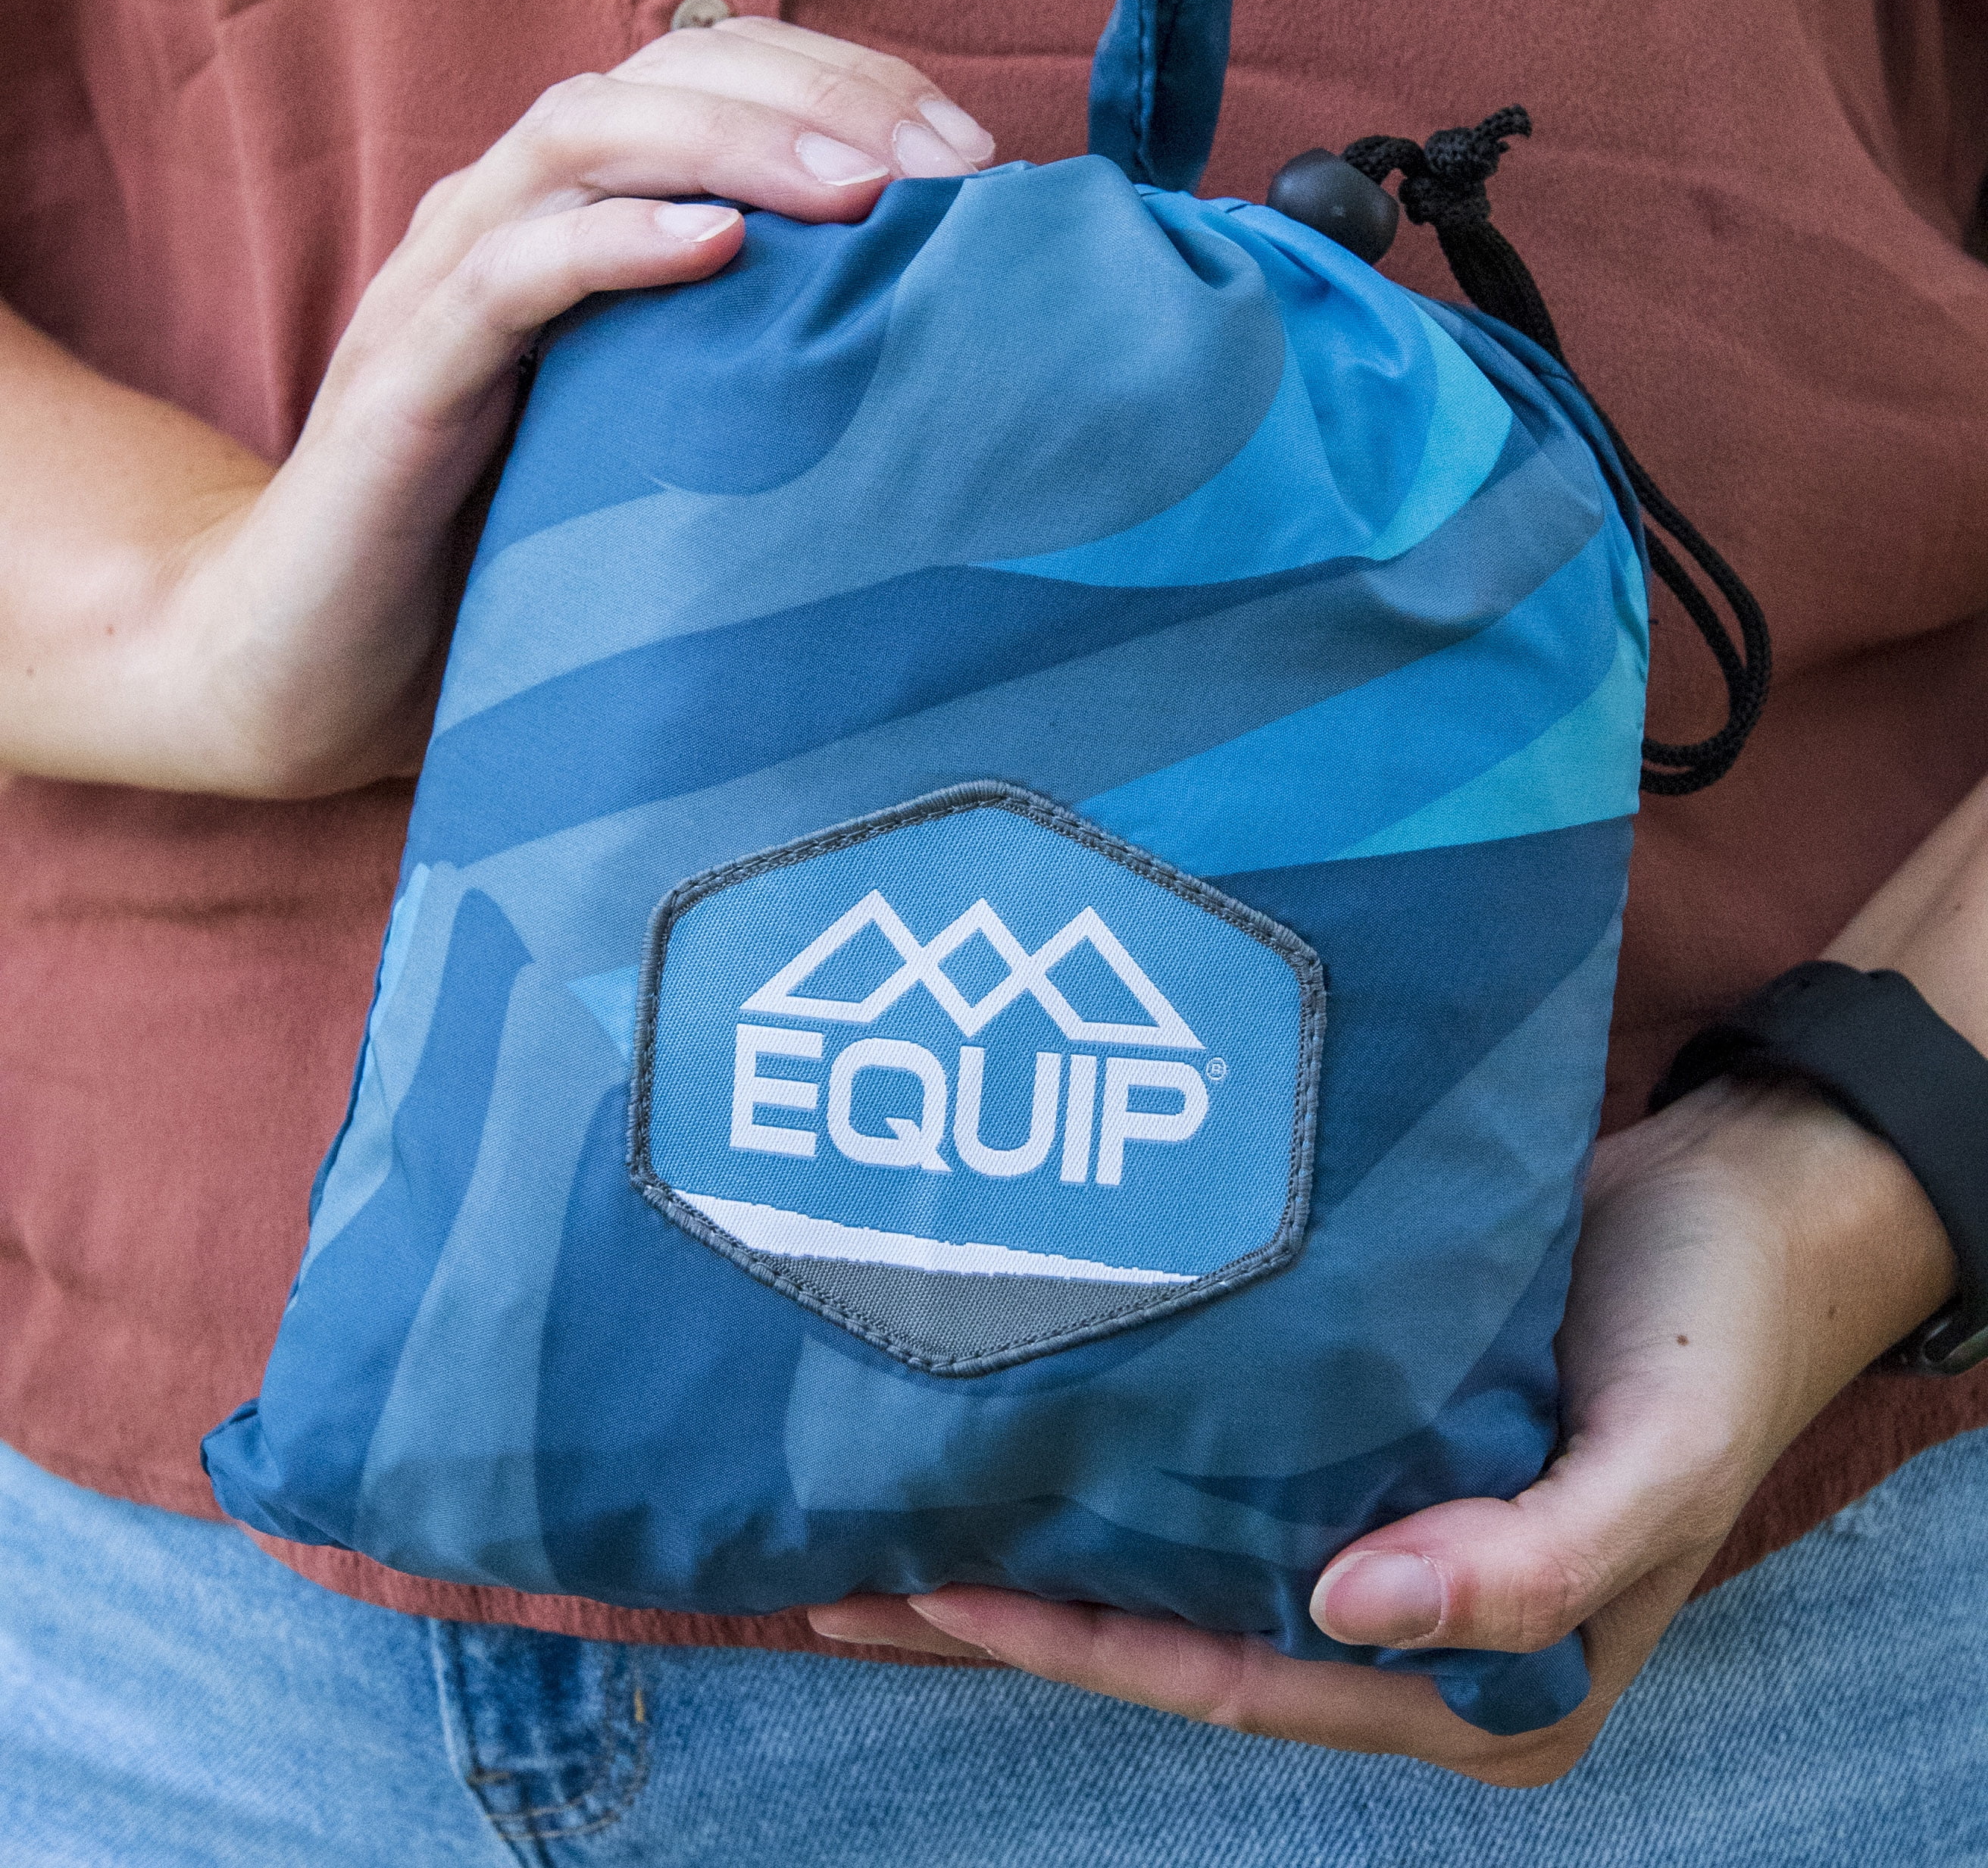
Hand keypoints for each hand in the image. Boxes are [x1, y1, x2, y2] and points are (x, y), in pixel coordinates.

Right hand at [0, 18, 993, 794]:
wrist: (321, 662)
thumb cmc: (511, 561)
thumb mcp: (661, 456)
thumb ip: (749, 391)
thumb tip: (932, 394)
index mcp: (587, 224)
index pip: (726, 87)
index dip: (855, 94)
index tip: (979, 168)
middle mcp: (515, 220)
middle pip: (673, 76)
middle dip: (829, 100)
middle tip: (960, 173)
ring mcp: (451, 285)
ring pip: (589, 136)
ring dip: (739, 145)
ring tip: (862, 189)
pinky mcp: (408, 378)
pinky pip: (510, 276)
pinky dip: (614, 245)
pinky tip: (717, 249)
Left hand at [811, 1076, 1954, 1786]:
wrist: (1755, 1199)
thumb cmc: (1716, 1336)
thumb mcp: (1660, 1466)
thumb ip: (1527, 1570)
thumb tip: (1348, 1612)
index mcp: (1481, 1680)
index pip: (1235, 1677)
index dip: (1075, 1644)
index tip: (927, 1591)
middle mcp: (1409, 1622)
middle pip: (1174, 1631)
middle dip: (1014, 1610)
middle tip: (844, 1574)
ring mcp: (1379, 1525)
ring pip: (1175, 1552)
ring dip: (1043, 1533)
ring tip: (890, 1503)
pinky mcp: (1363, 1433)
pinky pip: (1214, 1463)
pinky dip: (1117, 1452)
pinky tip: (1025, 1411)